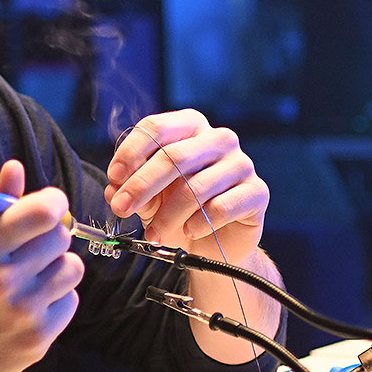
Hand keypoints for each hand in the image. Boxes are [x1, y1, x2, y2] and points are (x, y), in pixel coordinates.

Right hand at [0, 159, 82, 371]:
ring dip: (55, 267)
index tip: (47, 206)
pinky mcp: (37, 339)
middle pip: (60, 236)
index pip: (43, 212)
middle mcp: (2, 280)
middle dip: (48, 235)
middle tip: (28, 247)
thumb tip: (16, 168)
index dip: (52, 202)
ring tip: (30, 276)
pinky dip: (55, 298)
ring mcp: (22, 313)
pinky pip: (70, 300)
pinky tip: (30, 302)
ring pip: (72, 268)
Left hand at [105, 110, 268, 261]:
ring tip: (154, 234)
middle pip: (174, 156)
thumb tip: (114, 188)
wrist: (216, 244)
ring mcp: (241, 164)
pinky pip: (221, 207)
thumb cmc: (181, 212)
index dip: (131, 152)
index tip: (115, 177)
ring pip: (196, 187)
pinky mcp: (257, 192)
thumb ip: (131, 188)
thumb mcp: (150, 199)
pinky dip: (198, 224)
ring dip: (167, 215)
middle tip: (122, 208)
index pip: (156, 127)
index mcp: (191, 127)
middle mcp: (219, 139)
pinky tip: (190, 232)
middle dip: (142, 185)